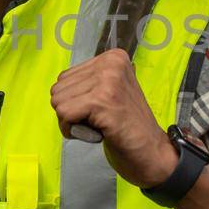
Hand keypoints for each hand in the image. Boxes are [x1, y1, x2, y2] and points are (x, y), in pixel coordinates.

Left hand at [50, 49, 180, 187]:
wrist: (151, 150)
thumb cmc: (127, 125)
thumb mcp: (109, 92)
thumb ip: (88, 83)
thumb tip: (57, 89)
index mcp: (113, 58)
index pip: (65, 77)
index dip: (74, 100)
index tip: (97, 110)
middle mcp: (111, 63)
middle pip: (58, 88)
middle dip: (70, 111)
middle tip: (96, 121)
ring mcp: (108, 81)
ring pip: (58, 101)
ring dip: (71, 122)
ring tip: (96, 126)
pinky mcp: (102, 101)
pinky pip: (64, 114)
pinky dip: (71, 130)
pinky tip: (93, 133)